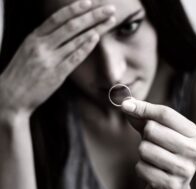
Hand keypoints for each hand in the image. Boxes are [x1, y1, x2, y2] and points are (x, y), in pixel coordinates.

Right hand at [0, 0, 115, 114]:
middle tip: (108, 9)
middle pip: (71, 26)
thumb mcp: (28, 50)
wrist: (11, 96)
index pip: (57, 18)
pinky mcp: (57, 74)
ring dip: (96, 29)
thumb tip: (62, 30)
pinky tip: (96, 38)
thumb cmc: (21, 74)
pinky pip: (75, 57)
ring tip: (110, 21)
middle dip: (92, 15)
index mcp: (34, 37)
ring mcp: (50, 59)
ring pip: (76, 39)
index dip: (74, 9)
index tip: (89, 3)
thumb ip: (44, 40)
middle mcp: (42, 45)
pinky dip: (86, 46)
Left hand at [121, 98, 195, 188]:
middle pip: (152, 129)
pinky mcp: (171, 186)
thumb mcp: (159, 133)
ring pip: (144, 149)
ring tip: (153, 161)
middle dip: (145, 137)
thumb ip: (144, 116)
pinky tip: (152, 174)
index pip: (166, 114)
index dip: (143, 108)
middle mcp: (195, 152)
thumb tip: (125, 102)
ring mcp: (185, 170)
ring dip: (143, 155)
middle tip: (154, 146)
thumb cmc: (165, 155)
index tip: (125, 105)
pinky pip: (141, 168)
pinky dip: (141, 169)